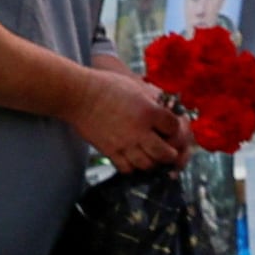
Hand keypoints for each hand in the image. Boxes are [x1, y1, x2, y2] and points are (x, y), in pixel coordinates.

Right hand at [74, 65, 188, 170]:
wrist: (80, 95)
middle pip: (165, 153)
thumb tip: (163, 105)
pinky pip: (127, 168)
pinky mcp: (111, 151)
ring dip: (152, 162)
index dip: (174, 129)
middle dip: (169, 154)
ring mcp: (125, 143)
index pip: (174, 127)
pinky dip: (133, 167)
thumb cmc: (106, 86)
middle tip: (168, 151)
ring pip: (147, 164)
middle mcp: (140, 130)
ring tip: (151, 157)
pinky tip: (133, 160)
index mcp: (149, 111)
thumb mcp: (135, 86)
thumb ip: (151, 98)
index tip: (170, 129)